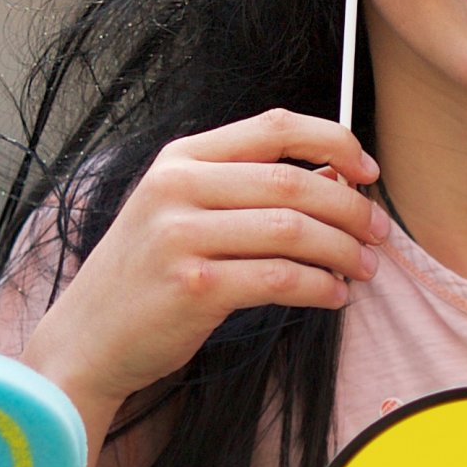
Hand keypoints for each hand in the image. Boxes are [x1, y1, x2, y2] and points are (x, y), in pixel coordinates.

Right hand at [23, 111, 388, 435]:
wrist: (87, 339)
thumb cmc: (146, 277)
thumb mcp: (181, 212)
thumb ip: (244, 189)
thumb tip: (335, 175)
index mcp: (181, 159)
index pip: (274, 127)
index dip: (333, 142)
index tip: (367, 172)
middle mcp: (178, 188)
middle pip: (292, 181)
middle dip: (350, 207)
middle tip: (379, 233)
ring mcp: (181, 236)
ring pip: (292, 230)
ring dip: (342, 251)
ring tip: (364, 269)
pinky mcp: (194, 286)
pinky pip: (280, 279)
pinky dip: (320, 288)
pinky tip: (334, 296)